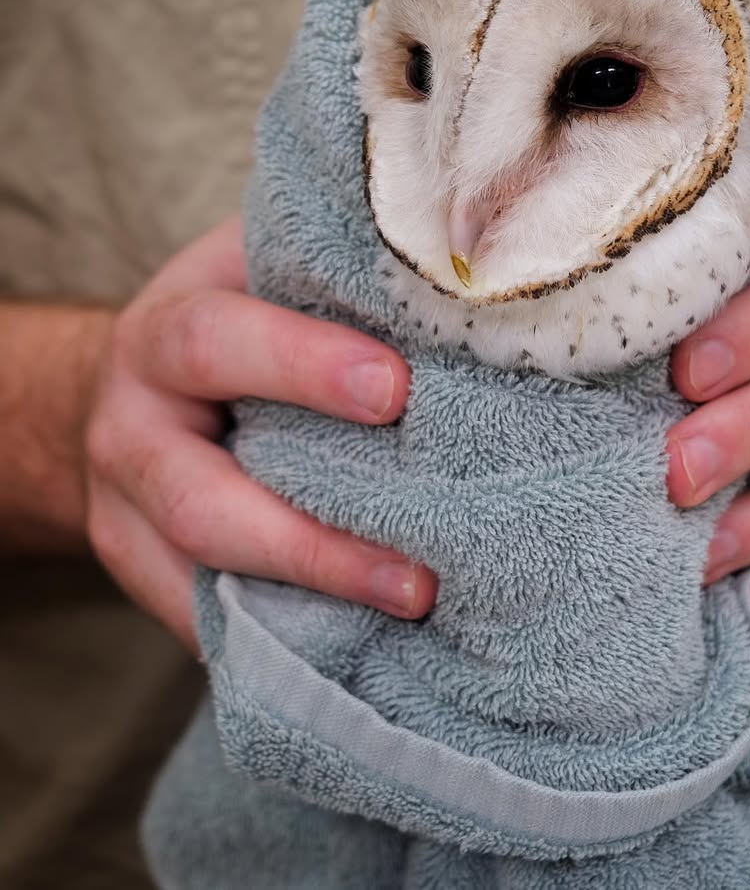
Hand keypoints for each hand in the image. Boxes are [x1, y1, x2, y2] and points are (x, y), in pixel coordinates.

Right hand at [85, 217, 434, 651]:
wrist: (140, 383)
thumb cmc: (236, 313)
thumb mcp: (263, 267)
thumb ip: (333, 269)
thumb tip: (462, 278)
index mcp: (164, 333)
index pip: (215, 342)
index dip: (301, 367)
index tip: (396, 392)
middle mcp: (130, 429)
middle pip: (198, 497)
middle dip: (308, 538)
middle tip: (418, 569)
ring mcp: (124, 515)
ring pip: (201, 575)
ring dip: (309, 599)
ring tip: (411, 607)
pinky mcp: (144, 574)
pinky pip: (206, 619)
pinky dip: (281, 638)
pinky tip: (363, 645)